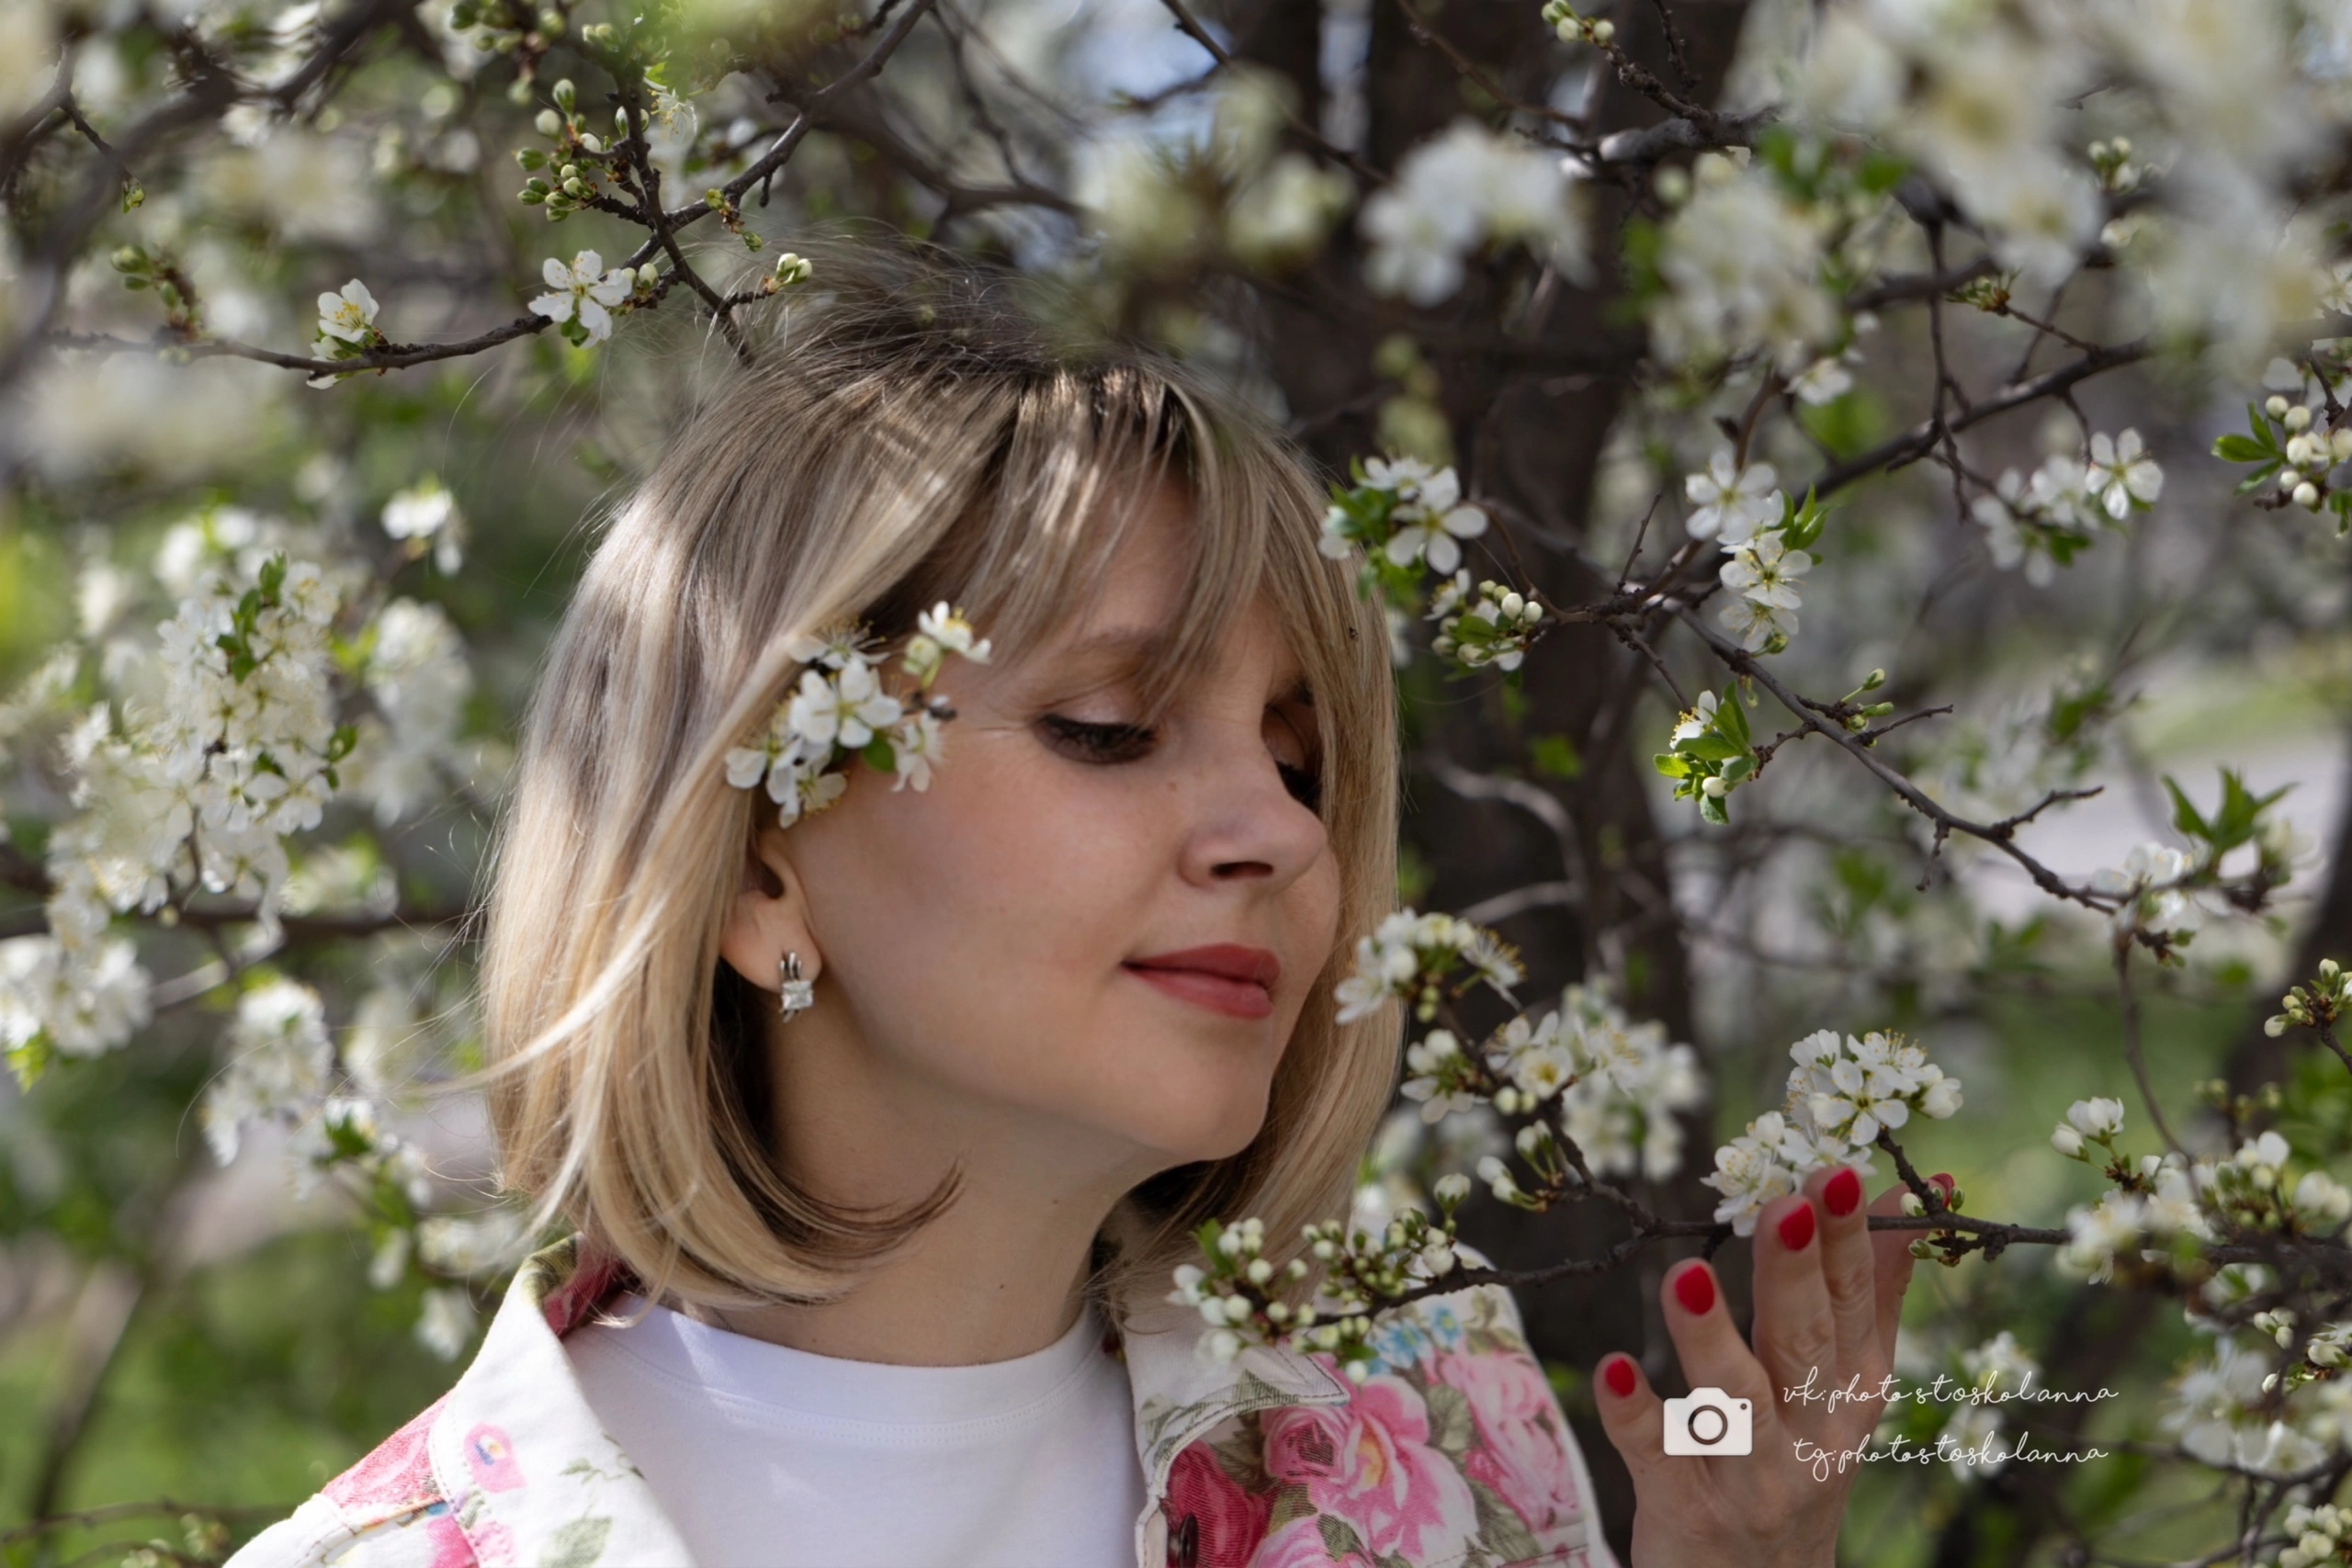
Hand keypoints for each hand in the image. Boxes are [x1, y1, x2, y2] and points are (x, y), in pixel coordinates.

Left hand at [1591, 1165, 1932, 1566]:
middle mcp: (1811, 1433)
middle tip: (1783, 1203)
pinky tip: (1613, 1367)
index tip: (1840, 1169)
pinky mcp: (1685, 1505)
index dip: (1849, 1239)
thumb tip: (1909, 1190)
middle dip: (1794, 1273)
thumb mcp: (1848, 1386)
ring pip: (1733, 1401)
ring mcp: (1749, 1473)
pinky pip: (1656, 1455)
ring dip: (1711, 1338)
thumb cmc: (1799, 1460)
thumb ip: (1876, 1291)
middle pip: (1803, 1344)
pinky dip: (1635, 1414)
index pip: (1855, 1304)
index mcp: (1851, 1391)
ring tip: (1687, 1274)